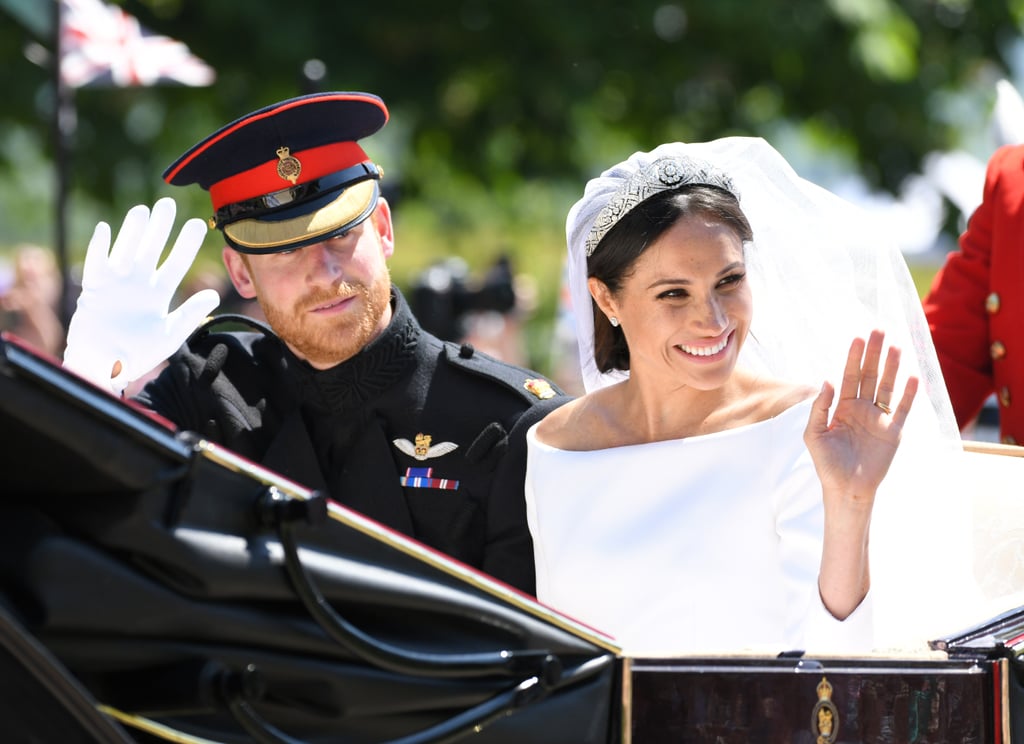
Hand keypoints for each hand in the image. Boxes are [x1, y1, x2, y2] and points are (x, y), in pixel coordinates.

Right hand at [63, 198, 219, 394]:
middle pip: (150, 249)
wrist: (106, 365)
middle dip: (159, 227)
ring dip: (132, 230)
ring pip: (125, 249)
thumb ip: (190, 315)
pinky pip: (96, 263)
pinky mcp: (93, 288)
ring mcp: (116, 283)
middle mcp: (138, 283)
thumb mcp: (170, 335)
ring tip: (142, 210)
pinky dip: (99, 247)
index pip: (176, 263)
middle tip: (168, 204)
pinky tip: (104, 229)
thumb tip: (214, 296)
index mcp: (158, 293)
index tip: (197, 224)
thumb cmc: (138, 353)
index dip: (186, 244)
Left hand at [803, 329, 917, 618]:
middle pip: (870, 375)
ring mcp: (880, 419)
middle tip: (879, 330)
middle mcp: (862, 409)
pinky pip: (903, 410)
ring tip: (897, 347)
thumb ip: (819, 408)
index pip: (849, 376)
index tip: (859, 338)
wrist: (846, 489)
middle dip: (874, 354)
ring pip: (887, 387)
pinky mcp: (894, 432)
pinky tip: (913, 378)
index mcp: (842, 407)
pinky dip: (908, 395)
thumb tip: (827, 381)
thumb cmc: (826, 463)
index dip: (854, 358)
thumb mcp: (814, 435)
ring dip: (892, 368)